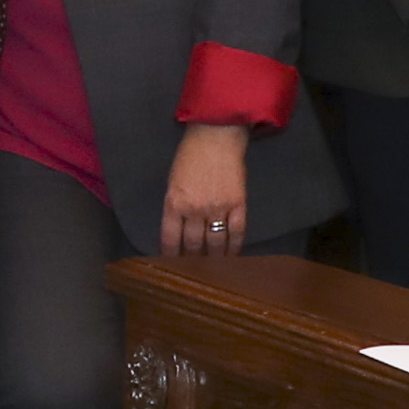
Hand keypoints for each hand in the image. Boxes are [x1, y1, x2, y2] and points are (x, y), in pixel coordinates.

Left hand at [158, 121, 252, 259]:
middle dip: (193, 261)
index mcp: (174, 203)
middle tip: (195, 271)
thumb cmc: (189, 156)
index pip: (170, 238)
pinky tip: (232, 257)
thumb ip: (175, 207)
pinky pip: (237, 233)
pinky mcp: (238, 204)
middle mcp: (194, 209)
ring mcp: (217, 208)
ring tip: (213, 269)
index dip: (171, 256)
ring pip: (215, 243)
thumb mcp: (172, 182)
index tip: (173, 267)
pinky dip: (234, 247)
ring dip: (214, 259)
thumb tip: (179, 230)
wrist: (215, 137)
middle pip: (193, 245)